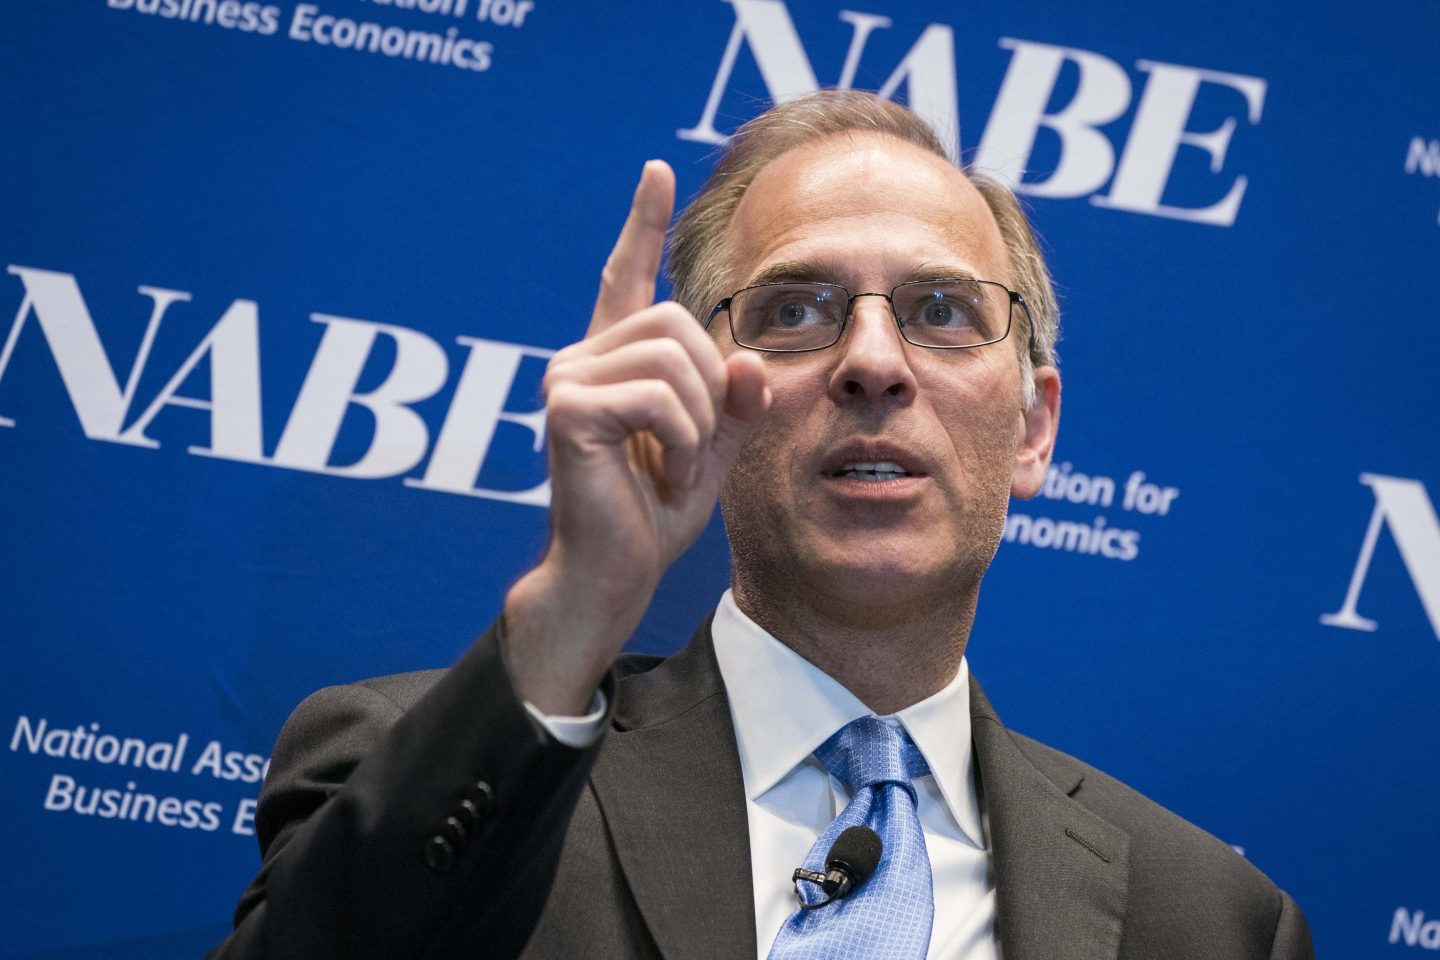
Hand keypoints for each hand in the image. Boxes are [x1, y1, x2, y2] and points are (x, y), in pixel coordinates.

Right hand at [503, 161, 769, 714]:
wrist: (614, 575)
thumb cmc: (655, 515)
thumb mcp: (713, 449)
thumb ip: (736, 402)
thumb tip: (750, 358)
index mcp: (613, 362)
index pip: (625, 277)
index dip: (642, 225)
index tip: (657, 173)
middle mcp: (580, 359)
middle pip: (678, 323)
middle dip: (709, 391)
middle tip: (692, 454)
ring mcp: (566, 380)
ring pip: (674, 360)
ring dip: (697, 426)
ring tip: (675, 472)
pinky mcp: (568, 409)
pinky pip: (659, 398)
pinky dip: (682, 444)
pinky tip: (663, 479)